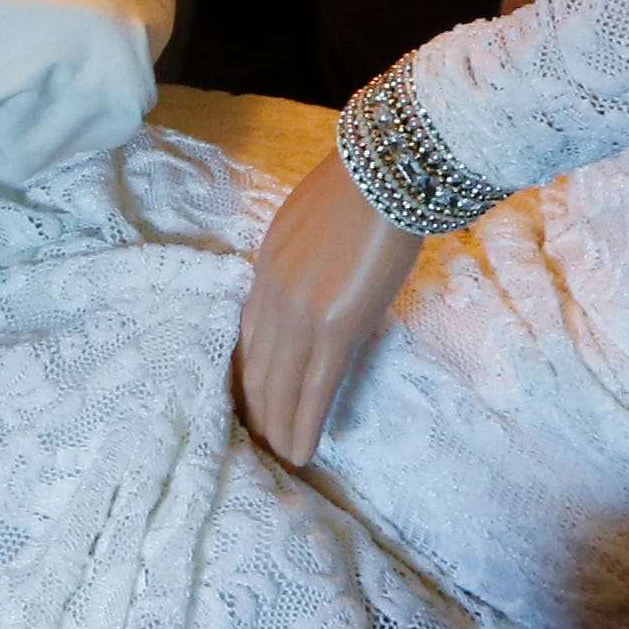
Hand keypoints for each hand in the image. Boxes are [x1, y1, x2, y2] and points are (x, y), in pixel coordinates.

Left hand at [229, 158, 422, 471]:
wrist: (381, 172)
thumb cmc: (354, 188)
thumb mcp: (303, 226)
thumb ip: (296, 261)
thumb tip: (306, 284)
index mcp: (264, 270)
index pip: (248, 336)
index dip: (248, 373)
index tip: (250, 399)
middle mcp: (272, 296)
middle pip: (256, 367)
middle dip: (256, 409)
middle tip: (259, 443)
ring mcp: (300, 314)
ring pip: (278, 386)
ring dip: (277, 426)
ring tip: (279, 457)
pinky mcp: (335, 328)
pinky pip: (314, 388)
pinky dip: (304, 423)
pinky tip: (301, 450)